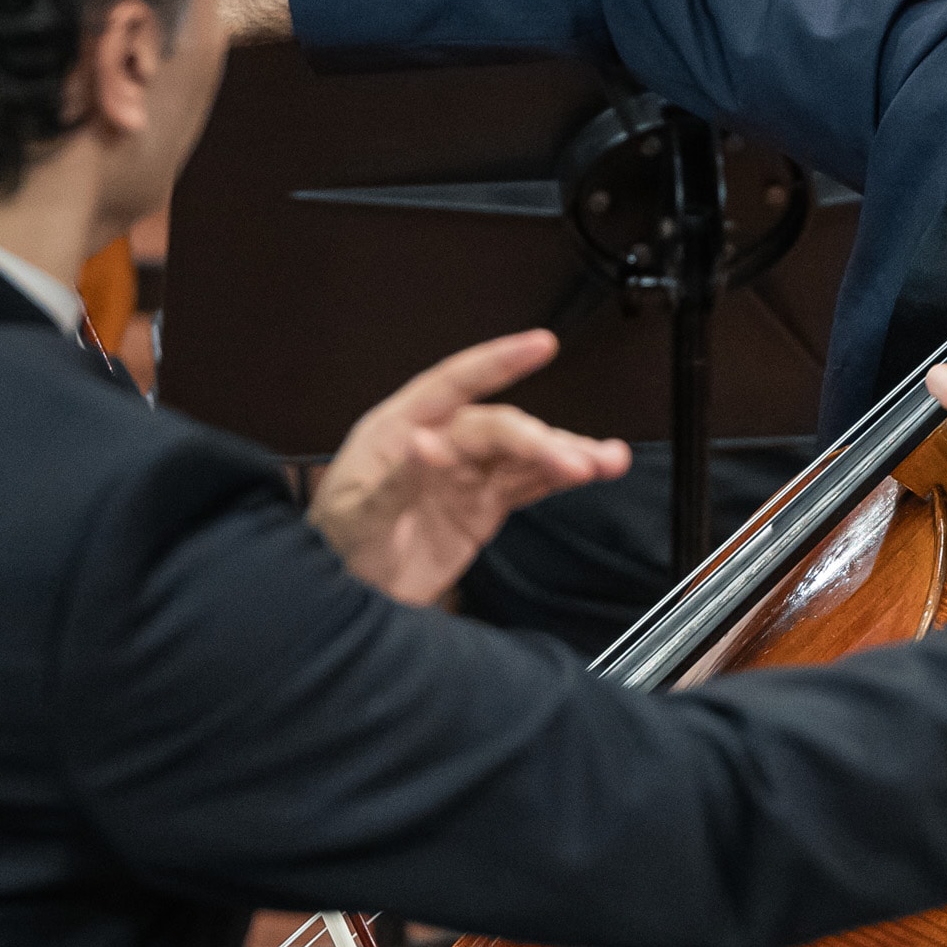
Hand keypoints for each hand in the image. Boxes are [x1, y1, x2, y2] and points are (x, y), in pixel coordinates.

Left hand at [309, 330, 630, 605]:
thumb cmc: (337, 549)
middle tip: (576, 462)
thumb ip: (393, 485)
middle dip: (540, 441)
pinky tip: (594, 470)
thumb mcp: (355, 520)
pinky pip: (527, 484)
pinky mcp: (482, 505)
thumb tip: (425, 444)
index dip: (498, 362)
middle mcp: (437, 442)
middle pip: (497, 429)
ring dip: (566, 453)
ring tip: (609, 460)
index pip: (453, 385)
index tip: (541, 345)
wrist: (348, 600)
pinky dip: (561, 478)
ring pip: (522, 453)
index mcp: (398, 429)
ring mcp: (463, 474)